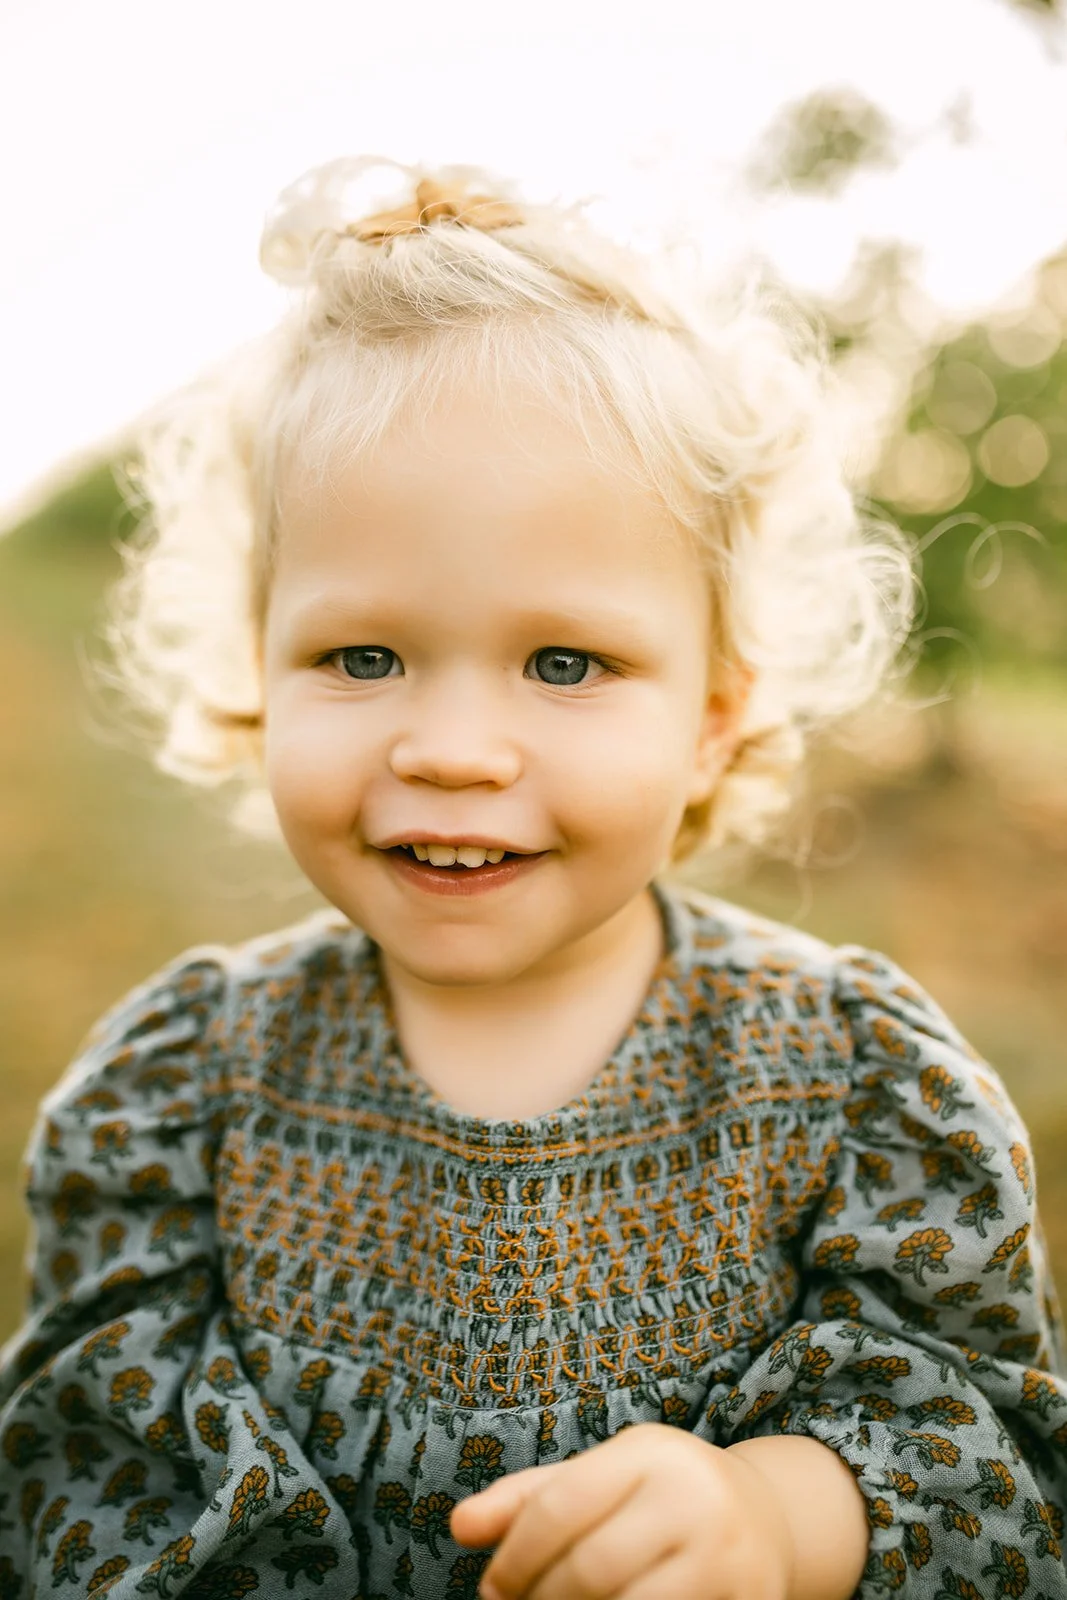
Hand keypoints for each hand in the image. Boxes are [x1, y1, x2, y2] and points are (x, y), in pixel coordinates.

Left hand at [448, 1422, 793, 1599]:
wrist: (768, 1518)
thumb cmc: (661, 1497)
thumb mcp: (602, 1476)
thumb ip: (528, 1499)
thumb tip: (459, 1526)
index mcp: (651, 1453)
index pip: (561, 1505)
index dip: (514, 1556)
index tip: (493, 1589)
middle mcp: (696, 1497)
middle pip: (591, 1569)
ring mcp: (730, 1557)